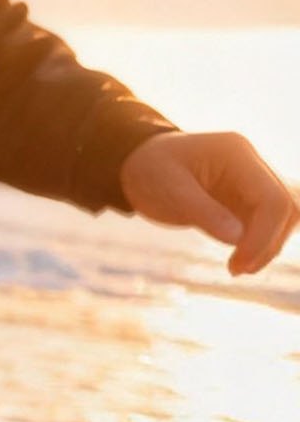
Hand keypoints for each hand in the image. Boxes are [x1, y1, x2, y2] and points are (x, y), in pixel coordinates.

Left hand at [119, 130, 298, 274]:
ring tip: (236, 266)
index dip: (264, 237)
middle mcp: (251, 163)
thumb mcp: (167, 189)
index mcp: (235, 152)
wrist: (136, 165)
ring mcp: (252, 181)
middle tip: (236, 269)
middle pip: (285, 210)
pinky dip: (258, 245)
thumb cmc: (148, 170)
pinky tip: (237, 259)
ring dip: (266, 247)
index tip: (239, 264)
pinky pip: (267, 226)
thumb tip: (238, 238)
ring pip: (282, 220)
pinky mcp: (247, 199)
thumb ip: (203, 211)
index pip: (272, 200)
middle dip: (267, 244)